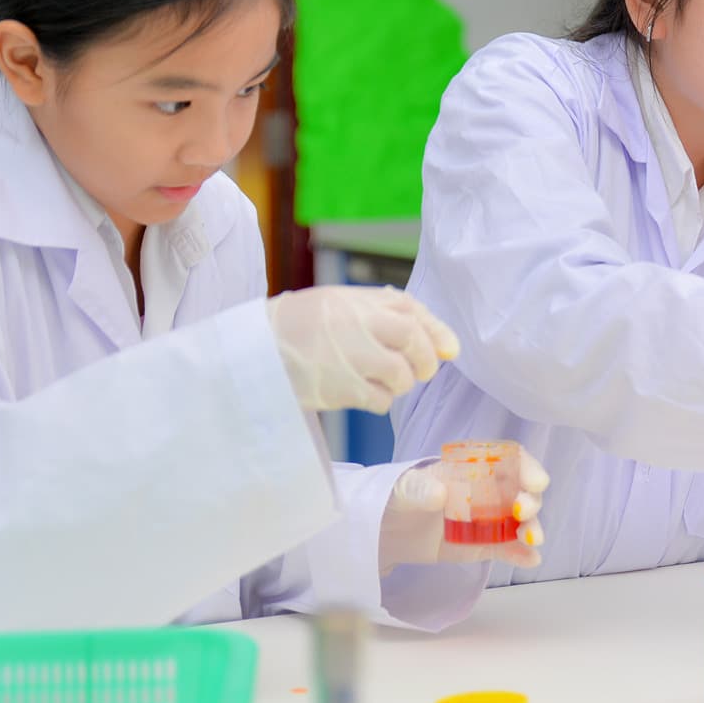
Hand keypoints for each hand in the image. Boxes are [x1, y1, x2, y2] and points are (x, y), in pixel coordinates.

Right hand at [266, 286, 458, 412]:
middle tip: (418, 371)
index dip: (436, 332)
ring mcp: (348, 357)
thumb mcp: (339, 303)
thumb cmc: (302, 326)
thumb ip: (386, 312)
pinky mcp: (339, 388)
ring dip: (400, 384)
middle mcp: (356, 324)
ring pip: (401, 376)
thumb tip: (443, 343)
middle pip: (413, 343)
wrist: (254, 351)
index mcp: (357, 301)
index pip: (412, 311)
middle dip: (424, 362)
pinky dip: (380, 401)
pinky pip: (380, 400)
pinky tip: (364, 394)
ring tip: (382, 380)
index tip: (450, 350)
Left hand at [379, 448, 548, 569]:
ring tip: (532, 540)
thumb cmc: (399, 497)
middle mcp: (490, 492)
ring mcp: (489, 521)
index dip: (528, 468)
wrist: (388, 531)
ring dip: (531, 529)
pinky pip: (507, 549)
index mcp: (475, 468)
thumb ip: (420, 488)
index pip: (510, 461)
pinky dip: (521, 554)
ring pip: (521, 522)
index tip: (536, 481)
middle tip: (522, 512)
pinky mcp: (483, 546)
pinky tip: (531, 559)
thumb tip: (440, 494)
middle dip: (531, 501)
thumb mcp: (403, 488)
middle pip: (522, 492)